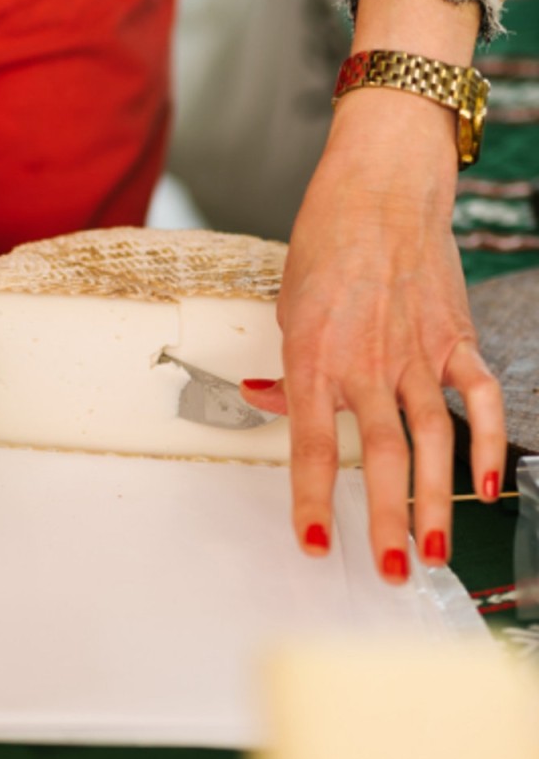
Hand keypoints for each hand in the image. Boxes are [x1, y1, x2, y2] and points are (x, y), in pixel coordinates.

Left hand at [242, 89, 505, 582]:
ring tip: (435, 550)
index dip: (314, 501)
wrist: (381, 188)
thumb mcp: (287, 308)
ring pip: (432, 439)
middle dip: (386, 521)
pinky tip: (487, 486)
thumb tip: (268, 405)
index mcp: (314, 356)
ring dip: (436, 501)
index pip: (313, 445)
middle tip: (391, 570)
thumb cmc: (327, 244)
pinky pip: (479, 399)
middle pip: (381, 456)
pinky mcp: (455, 338)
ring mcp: (417, 352)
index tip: (314, 544)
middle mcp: (367, 362)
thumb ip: (286, 370)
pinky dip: (489, 443)